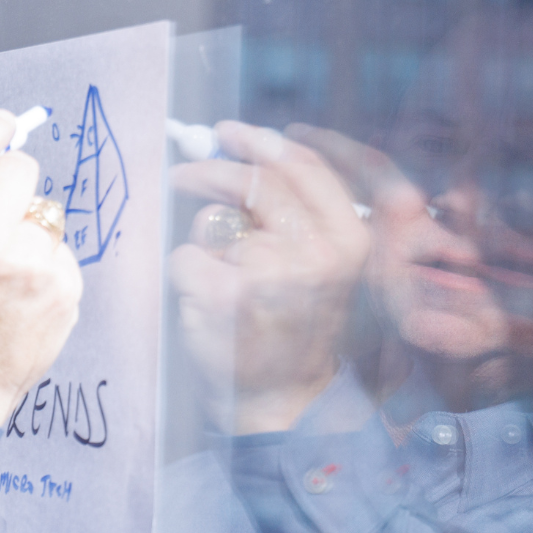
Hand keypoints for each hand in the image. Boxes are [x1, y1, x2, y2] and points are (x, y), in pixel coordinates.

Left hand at [167, 122, 372, 433]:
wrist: (281, 400)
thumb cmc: (293, 330)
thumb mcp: (322, 265)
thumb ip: (298, 213)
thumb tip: (246, 152)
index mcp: (348, 239)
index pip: (306, 167)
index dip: (263, 142)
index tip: (232, 132)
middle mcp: (316, 251)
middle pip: (254, 182)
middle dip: (210, 170)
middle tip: (185, 174)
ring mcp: (270, 271)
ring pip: (213, 222)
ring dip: (204, 242)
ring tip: (220, 277)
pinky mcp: (224, 292)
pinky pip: (185, 256)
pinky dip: (185, 274)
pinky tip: (205, 302)